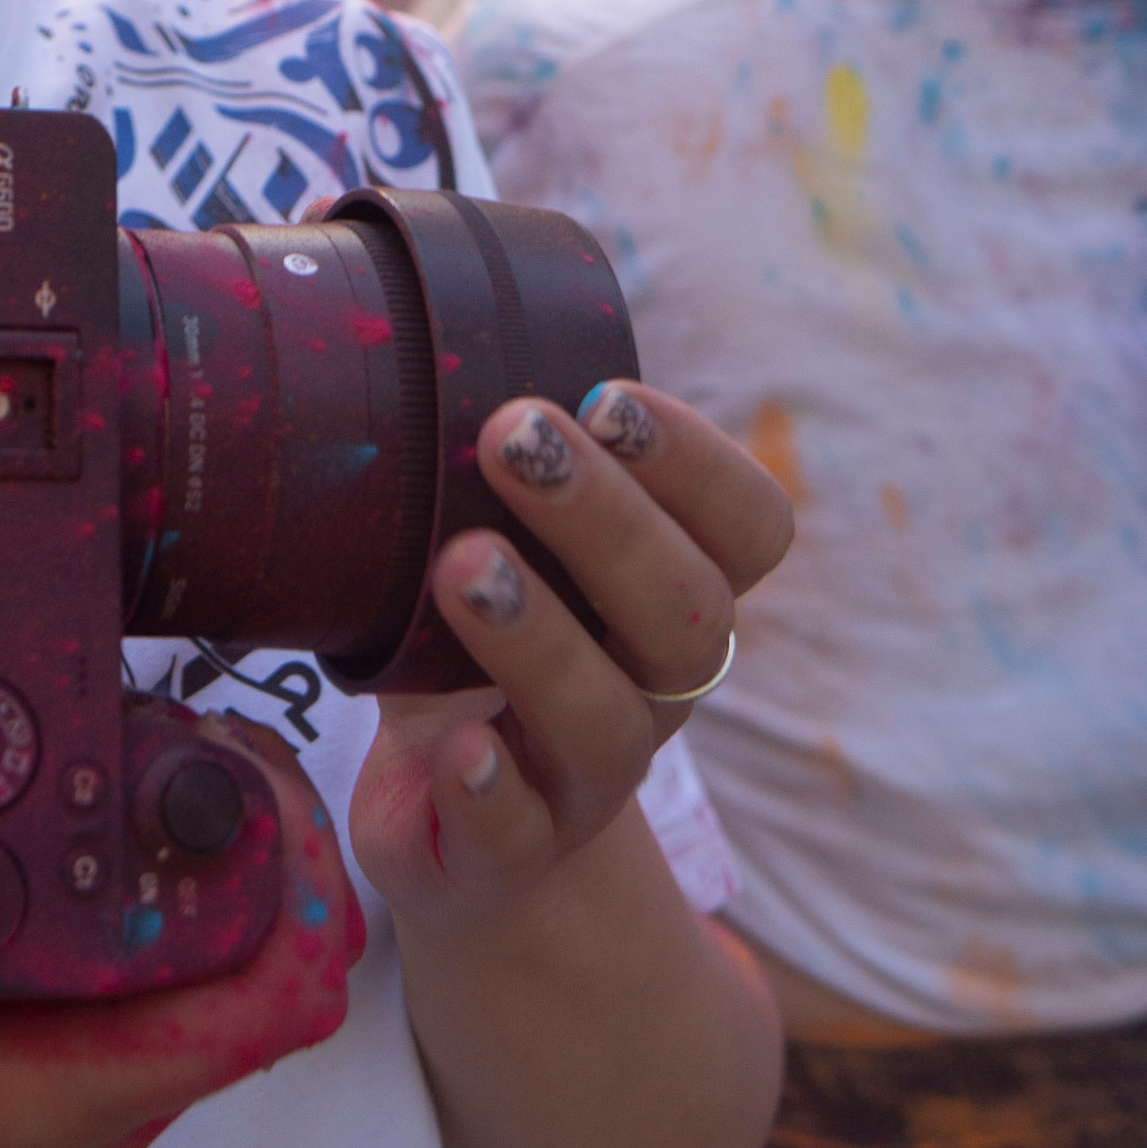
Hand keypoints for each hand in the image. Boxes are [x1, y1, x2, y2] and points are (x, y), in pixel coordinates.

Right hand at [0, 729, 364, 1147]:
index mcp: (39, 1100)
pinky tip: (117, 770)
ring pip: (237, 960)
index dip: (294, 885)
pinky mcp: (58, 1029)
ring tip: (167, 731)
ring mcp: (79, 1069)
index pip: (262, 1013)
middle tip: (200, 721)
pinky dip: (172, 860)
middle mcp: (87, 1102)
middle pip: (276, 977)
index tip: (239, 766)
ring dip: (229, 845)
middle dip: (271, 845)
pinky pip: (176, 947)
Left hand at [348, 382, 790, 928]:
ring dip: (539, 637)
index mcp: (671, 601)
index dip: (697, 464)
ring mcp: (586, 781)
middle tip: (514, 440)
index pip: (748, 530)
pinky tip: (457, 749)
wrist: (445, 825)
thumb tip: (398, 293)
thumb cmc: (468, 656)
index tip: (606, 397)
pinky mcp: (508, 854)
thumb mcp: (490, 548)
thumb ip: (483, 463)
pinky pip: (520, 830)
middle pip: (683, 611)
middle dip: (606, 520)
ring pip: (605, 719)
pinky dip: (492, 788)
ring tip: (461, 567)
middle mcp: (655, 691)